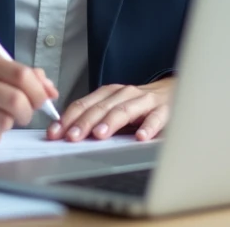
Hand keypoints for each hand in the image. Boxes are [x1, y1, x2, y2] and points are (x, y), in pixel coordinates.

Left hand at [46, 78, 172, 142]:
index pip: (83, 104)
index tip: (55, 133)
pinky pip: (155, 118)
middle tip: (72, 137)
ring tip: (99, 135)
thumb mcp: (115, 107)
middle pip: (100, 108)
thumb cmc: (140, 105)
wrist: (173, 92)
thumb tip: (68, 133)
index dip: (67, 118)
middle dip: (84, 122)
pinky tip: (140, 137)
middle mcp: (124, 94)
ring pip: (124, 110)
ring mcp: (144, 101)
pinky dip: (148, 127)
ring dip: (110, 122)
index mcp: (109, 93)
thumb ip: (95, 118)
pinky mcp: (164, 110)